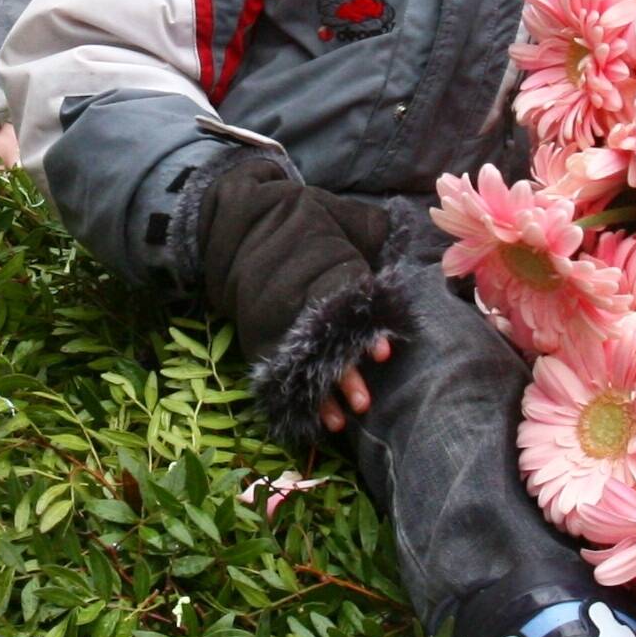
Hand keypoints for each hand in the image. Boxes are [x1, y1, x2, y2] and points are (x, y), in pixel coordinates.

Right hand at [189, 154, 403, 448]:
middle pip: (322, 344)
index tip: (383, 355)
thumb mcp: (336, 214)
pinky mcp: (257, 336)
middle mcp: (297, 299)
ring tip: (340, 421)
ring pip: (299, 364)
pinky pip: (278, 369)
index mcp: (321, 269)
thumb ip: (367, 228)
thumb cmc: (300, 222)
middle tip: (364, 401)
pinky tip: (311, 417)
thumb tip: (400, 229)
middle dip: (344, 374)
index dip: (365, 332)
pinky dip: (295, 393)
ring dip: (321, 394)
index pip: (345, 304)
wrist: (235, 225)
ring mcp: (275, 320)